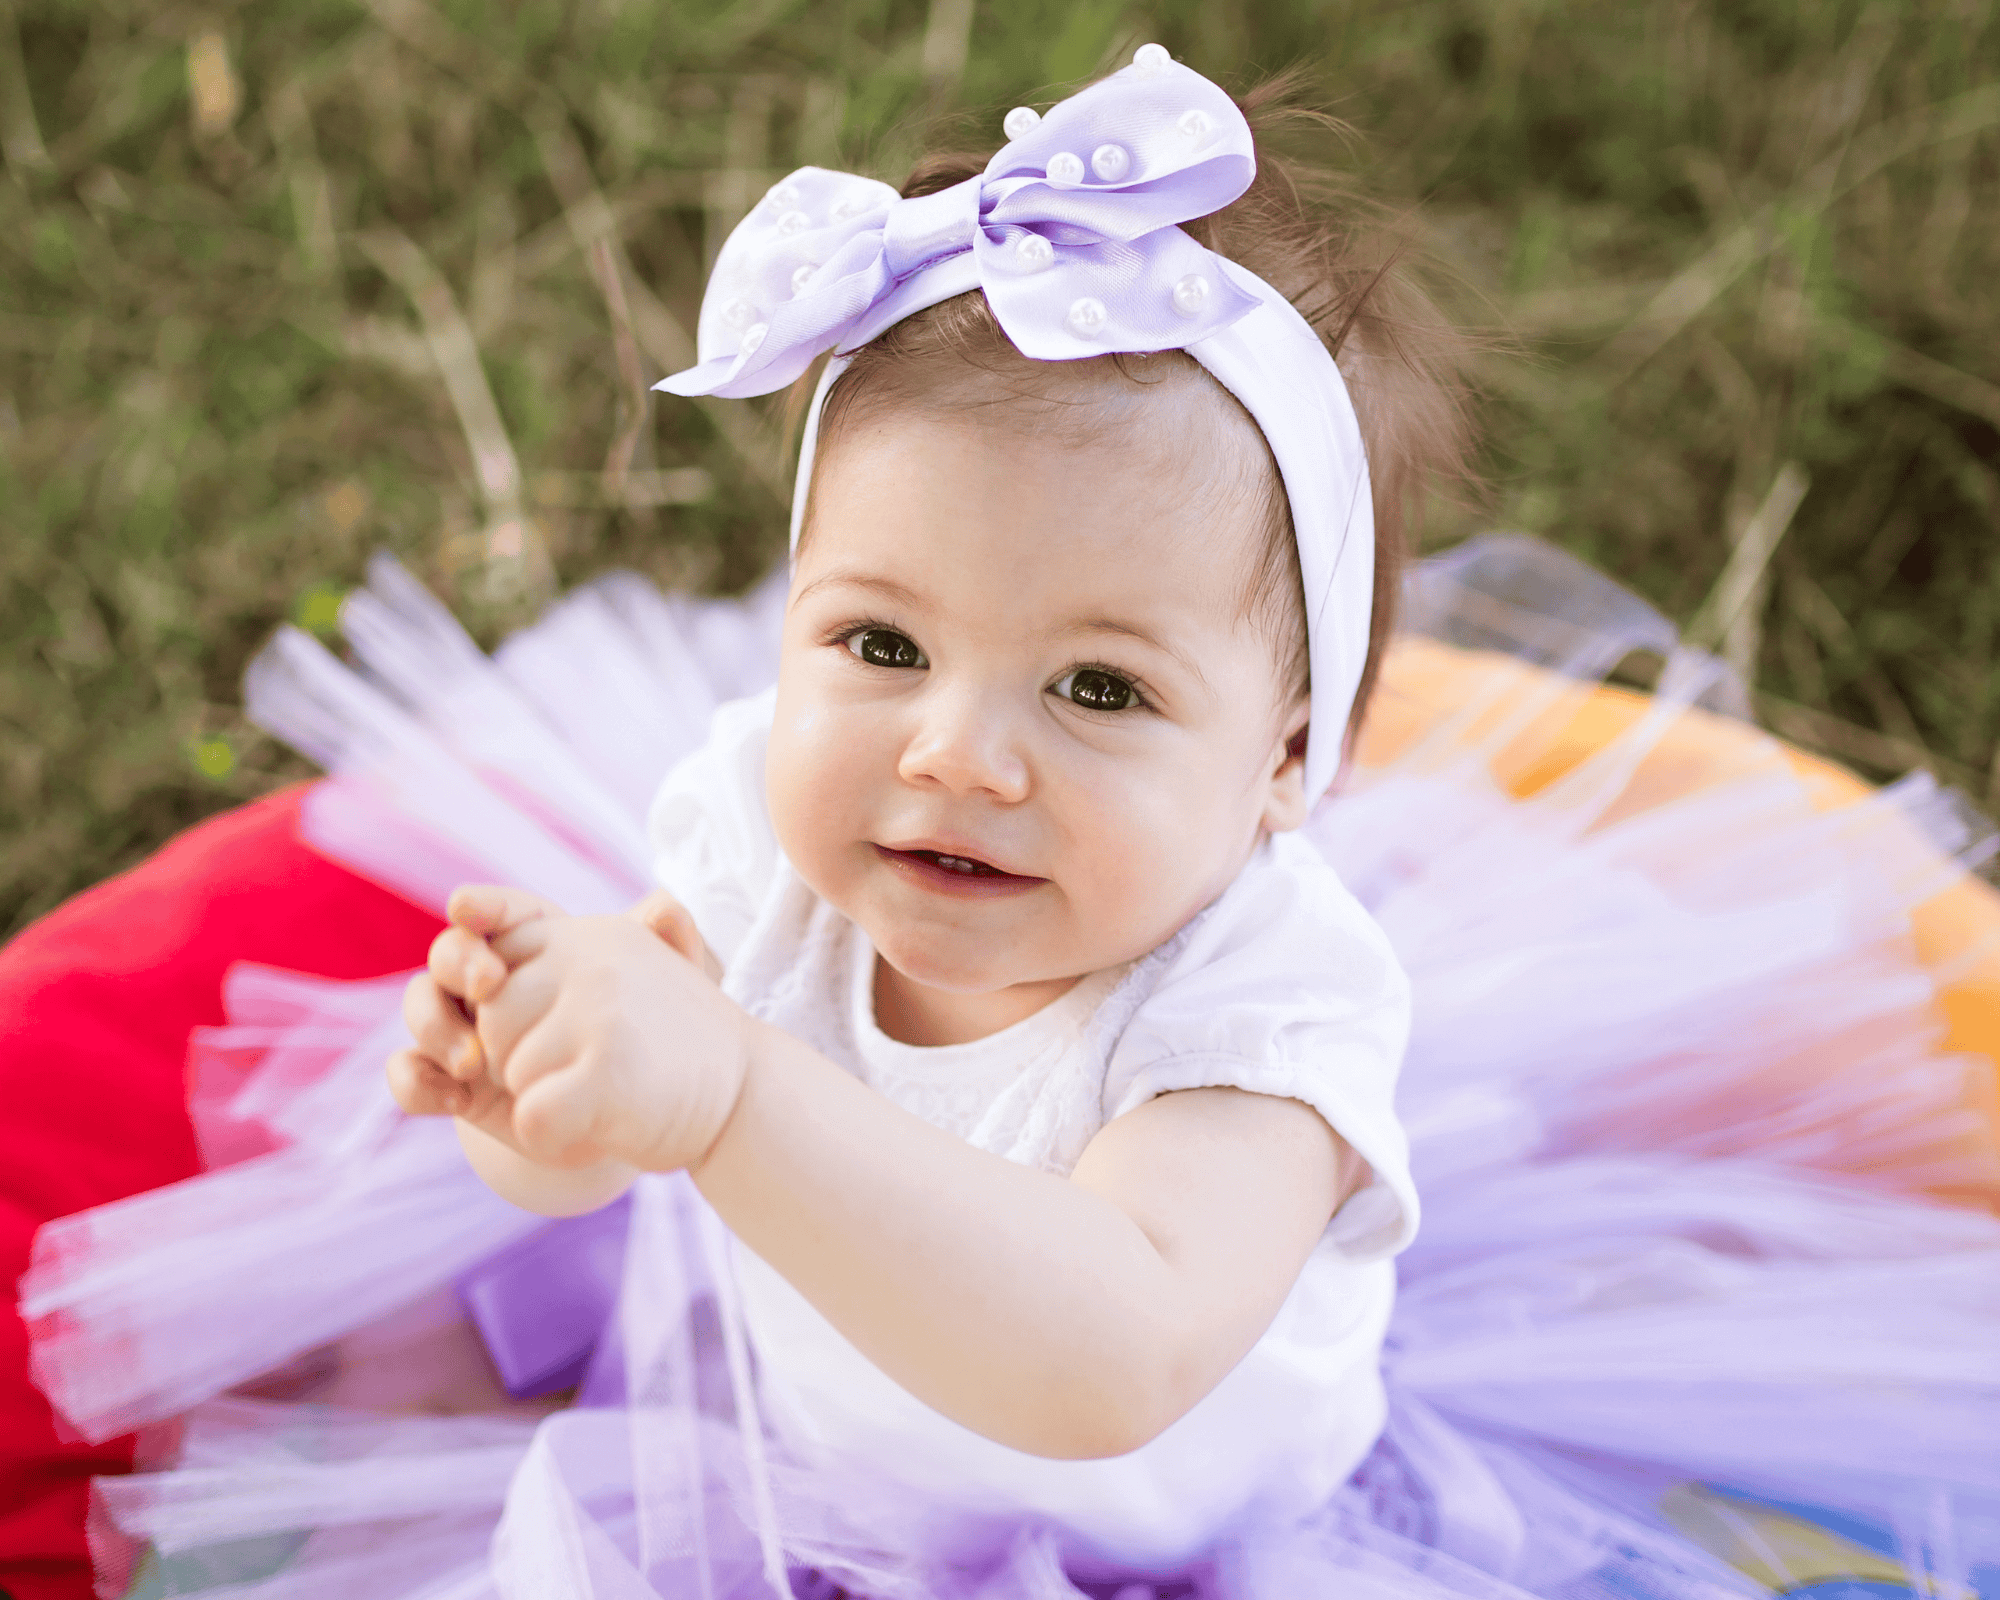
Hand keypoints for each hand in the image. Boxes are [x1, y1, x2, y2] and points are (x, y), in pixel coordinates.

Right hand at [389, 885, 746, 1174]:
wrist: (630, 1116)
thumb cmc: (647, 1041)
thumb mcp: (664, 995)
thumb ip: (666, 946)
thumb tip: (665, 904)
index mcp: (537, 945)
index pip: (499, 912)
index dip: (481, 906)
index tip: (468, 906)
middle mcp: (491, 981)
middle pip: (450, 952)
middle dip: (457, 960)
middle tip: (486, 982)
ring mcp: (464, 1029)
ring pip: (420, 1007)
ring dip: (435, 1027)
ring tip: (473, 1060)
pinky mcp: (449, 1081)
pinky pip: (408, 1073)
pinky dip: (418, 1082)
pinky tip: (453, 1098)